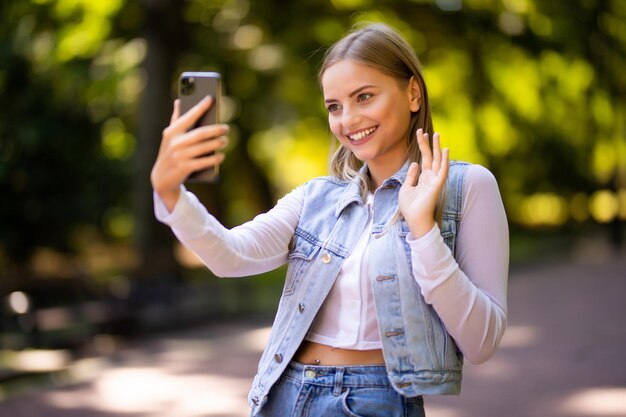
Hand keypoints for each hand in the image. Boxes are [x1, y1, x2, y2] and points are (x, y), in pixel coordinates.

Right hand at [151, 96, 228, 211]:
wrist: (161, 178)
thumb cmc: (169, 152)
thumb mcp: (169, 136)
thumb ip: (176, 119)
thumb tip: (179, 101)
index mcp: (172, 132)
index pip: (188, 117)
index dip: (200, 107)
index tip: (210, 99)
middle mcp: (175, 143)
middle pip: (200, 133)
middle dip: (215, 130)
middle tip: (226, 128)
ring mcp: (179, 156)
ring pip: (204, 147)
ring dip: (217, 143)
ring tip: (225, 140)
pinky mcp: (184, 168)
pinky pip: (204, 162)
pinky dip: (214, 158)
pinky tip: (221, 155)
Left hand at [398, 129, 448, 237]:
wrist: (414, 219)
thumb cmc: (410, 207)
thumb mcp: (406, 188)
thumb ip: (411, 175)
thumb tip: (414, 163)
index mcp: (423, 177)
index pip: (424, 158)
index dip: (422, 146)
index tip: (420, 134)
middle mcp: (430, 177)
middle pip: (430, 156)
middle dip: (428, 143)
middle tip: (425, 131)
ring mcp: (435, 180)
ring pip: (438, 160)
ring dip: (437, 148)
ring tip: (436, 135)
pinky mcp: (437, 185)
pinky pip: (443, 171)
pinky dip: (445, 160)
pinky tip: (445, 150)